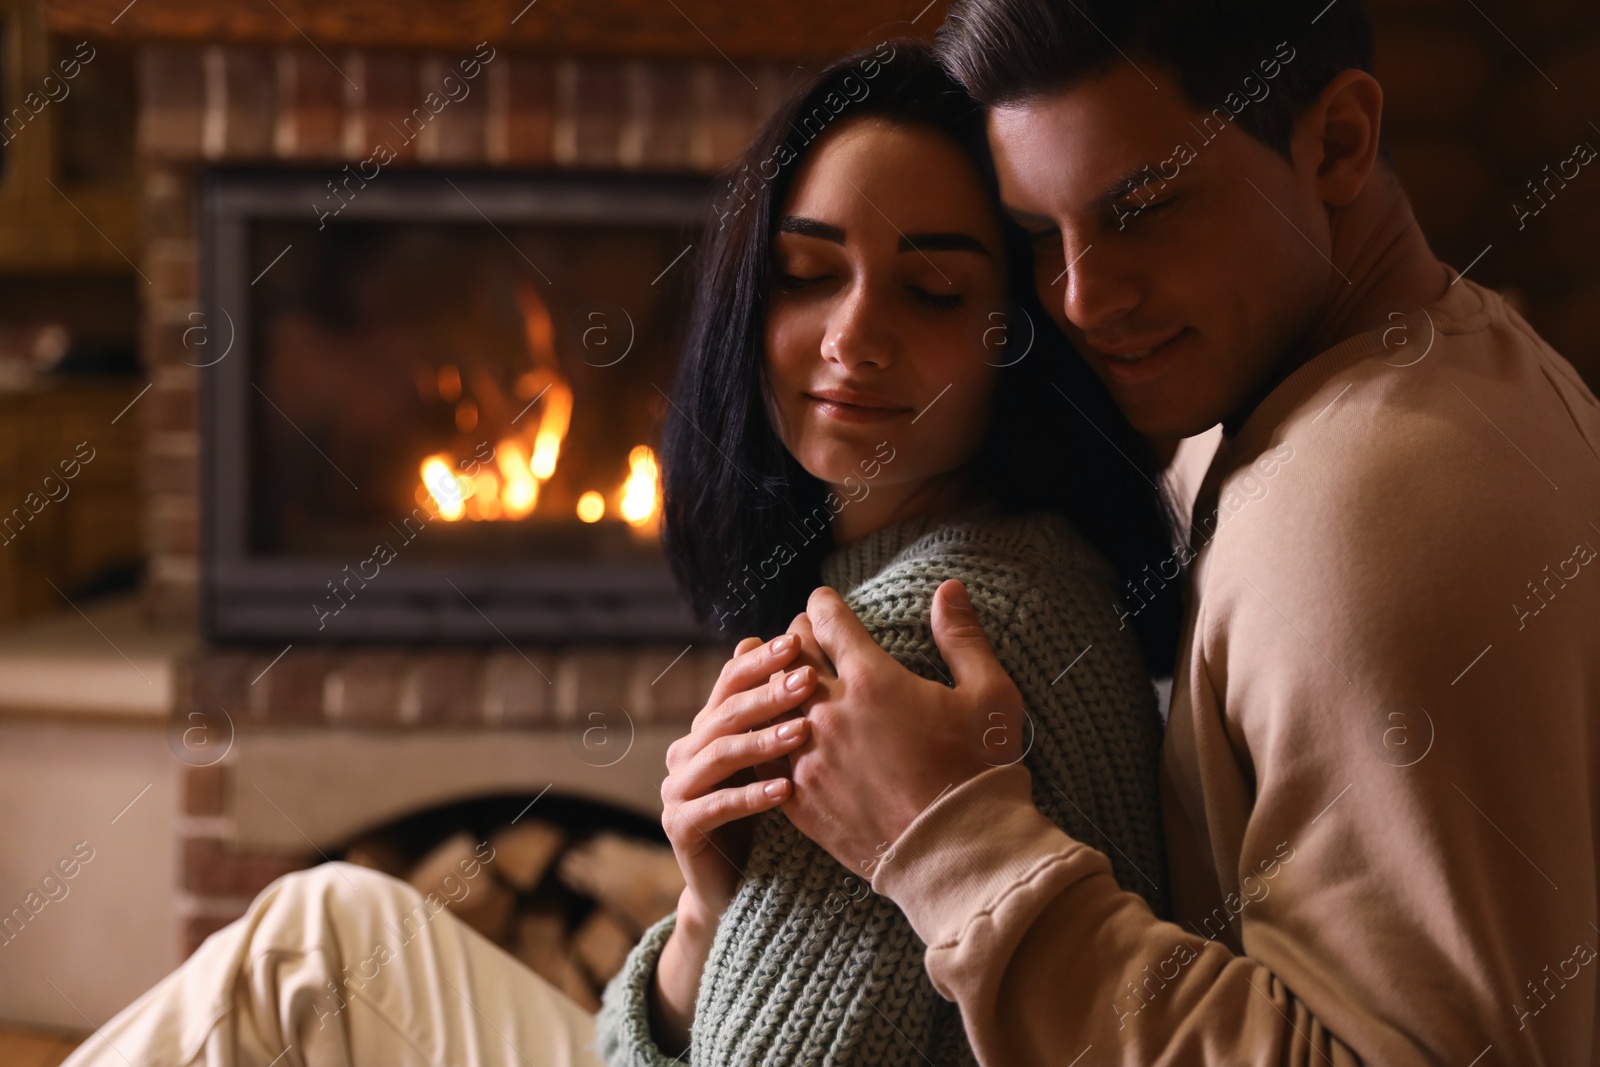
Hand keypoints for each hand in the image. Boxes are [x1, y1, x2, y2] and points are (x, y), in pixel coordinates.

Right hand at [650, 633, 816, 1052]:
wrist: (734, 886)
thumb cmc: (764, 813)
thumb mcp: (773, 756)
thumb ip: (773, 709)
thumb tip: (780, 639)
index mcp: (707, 727)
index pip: (729, 681)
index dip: (760, 661)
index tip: (798, 642)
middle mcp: (685, 752)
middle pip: (725, 712)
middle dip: (768, 694)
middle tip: (807, 680)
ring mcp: (677, 790)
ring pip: (719, 754)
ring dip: (762, 741)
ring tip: (802, 732)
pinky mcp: (680, 827)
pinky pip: (716, 806)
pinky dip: (751, 796)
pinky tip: (786, 791)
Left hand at [783, 579, 1022, 876]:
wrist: (956, 855)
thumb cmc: (979, 771)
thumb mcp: (989, 696)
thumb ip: (963, 637)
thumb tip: (949, 588)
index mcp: (873, 680)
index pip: (828, 621)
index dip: (823, 605)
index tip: (822, 602)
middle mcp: (830, 713)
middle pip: (791, 656)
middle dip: (796, 639)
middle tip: (803, 636)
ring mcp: (809, 758)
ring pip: (770, 704)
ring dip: (776, 687)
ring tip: (784, 682)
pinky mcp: (799, 799)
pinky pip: (765, 755)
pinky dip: (768, 737)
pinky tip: (776, 735)